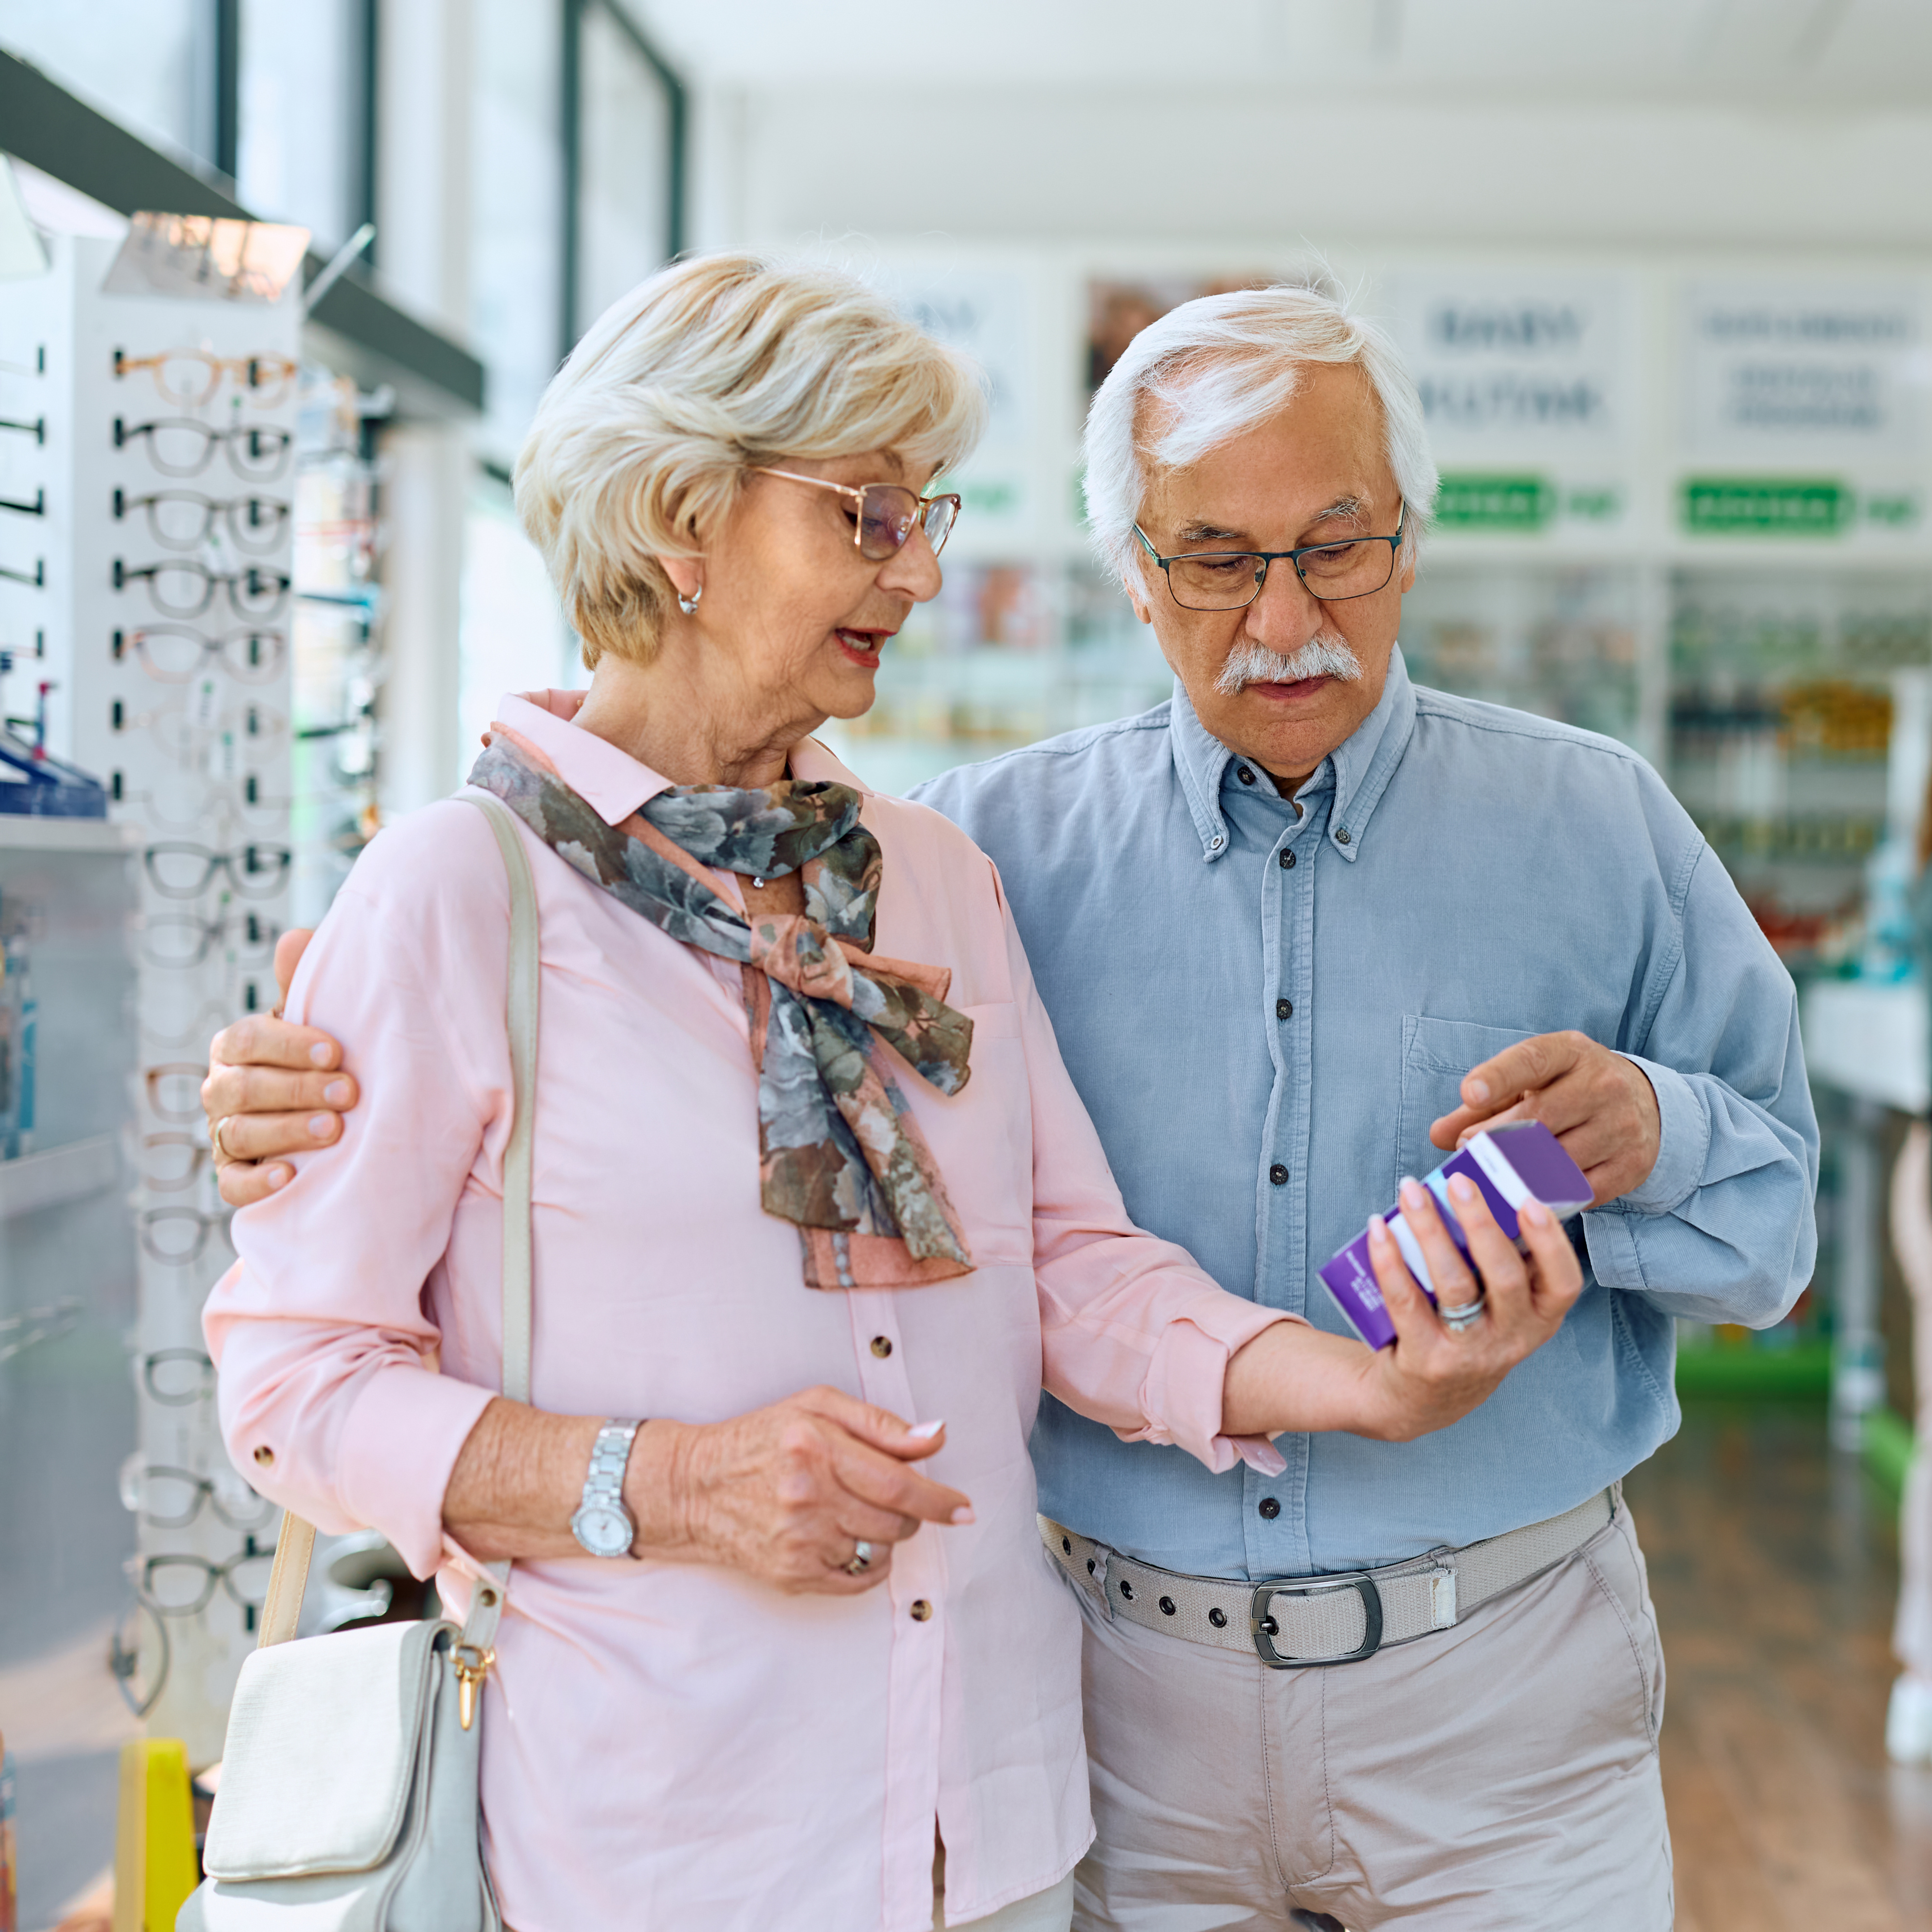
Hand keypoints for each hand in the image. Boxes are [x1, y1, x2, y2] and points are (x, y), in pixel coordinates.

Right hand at [203, 929, 357, 1206]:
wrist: (328, 1113)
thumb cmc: (319, 1057)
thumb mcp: (314, 1020)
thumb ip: (302, 985)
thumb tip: (296, 937)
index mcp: (235, 1046)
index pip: (248, 1040)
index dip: (290, 1045)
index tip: (337, 1051)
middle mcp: (221, 1088)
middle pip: (246, 1088)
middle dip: (298, 1090)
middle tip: (350, 1094)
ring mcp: (222, 1133)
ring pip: (240, 1133)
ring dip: (287, 1131)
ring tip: (334, 1131)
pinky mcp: (232, 1174)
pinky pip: (232, 1184)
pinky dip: (257, 1182)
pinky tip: (289, 1177)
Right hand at [638, 1387, 972, 1594]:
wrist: (693, 1486)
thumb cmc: (761, 1439)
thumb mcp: (816, 1406)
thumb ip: (879, 1423)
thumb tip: (934, 1439)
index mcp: (815, 1447)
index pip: (898, 1482)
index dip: (940, 1499)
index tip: (964, 1508)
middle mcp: (807, 1496)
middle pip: (895, 1520)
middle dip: (913, 1512)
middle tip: (898, 1497)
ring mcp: (797, 1541)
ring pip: (879, 1550)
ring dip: (886, 1533)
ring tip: (857, 1510)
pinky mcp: (790, 1574)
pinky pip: (856, 1579)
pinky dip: (866, 1562)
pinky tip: (846, 1537)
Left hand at [1221, 1175, 1583, 1443]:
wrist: (1418, 1401)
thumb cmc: (1464, 1332)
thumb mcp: (1499, 1310)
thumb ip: (1501, 1264)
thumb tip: (1483, 1188)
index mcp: (1538, 1321)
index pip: (1563, 1284)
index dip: (1551, 1243)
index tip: (1530, 1201)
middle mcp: (1509, 1340)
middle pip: (1504, 1277)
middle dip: (1482, 1224)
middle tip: (1460, 1182)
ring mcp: (1467, 1353)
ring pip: (1454, 1284)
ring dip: (1430, 1231)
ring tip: (1411, 1191)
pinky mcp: (1425, 1359)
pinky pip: (1406, 1302)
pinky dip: (1390, 1260)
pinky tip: (1378, 1228)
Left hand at [1429, 1029, 1660, 1207]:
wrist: (1644, 1103)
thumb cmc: (1568, 1089)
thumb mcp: (1528, 1083)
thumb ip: (1481, 1106)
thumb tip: (1439, 1135)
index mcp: (1571, 1052)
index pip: (1531, 1060)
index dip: (1498, 1077)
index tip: (1469, 1094)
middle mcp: (1602, 1083)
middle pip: (1540, 1116)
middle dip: (1497, 1138)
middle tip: (1468, 1151)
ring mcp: (1622, 1124)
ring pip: (1559, 1158)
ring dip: (1520, 1172)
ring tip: (1495, 1176)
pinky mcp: (1632, 1164)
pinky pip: (1582, 1189)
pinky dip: (1552, 1195)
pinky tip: (1531, 1194)